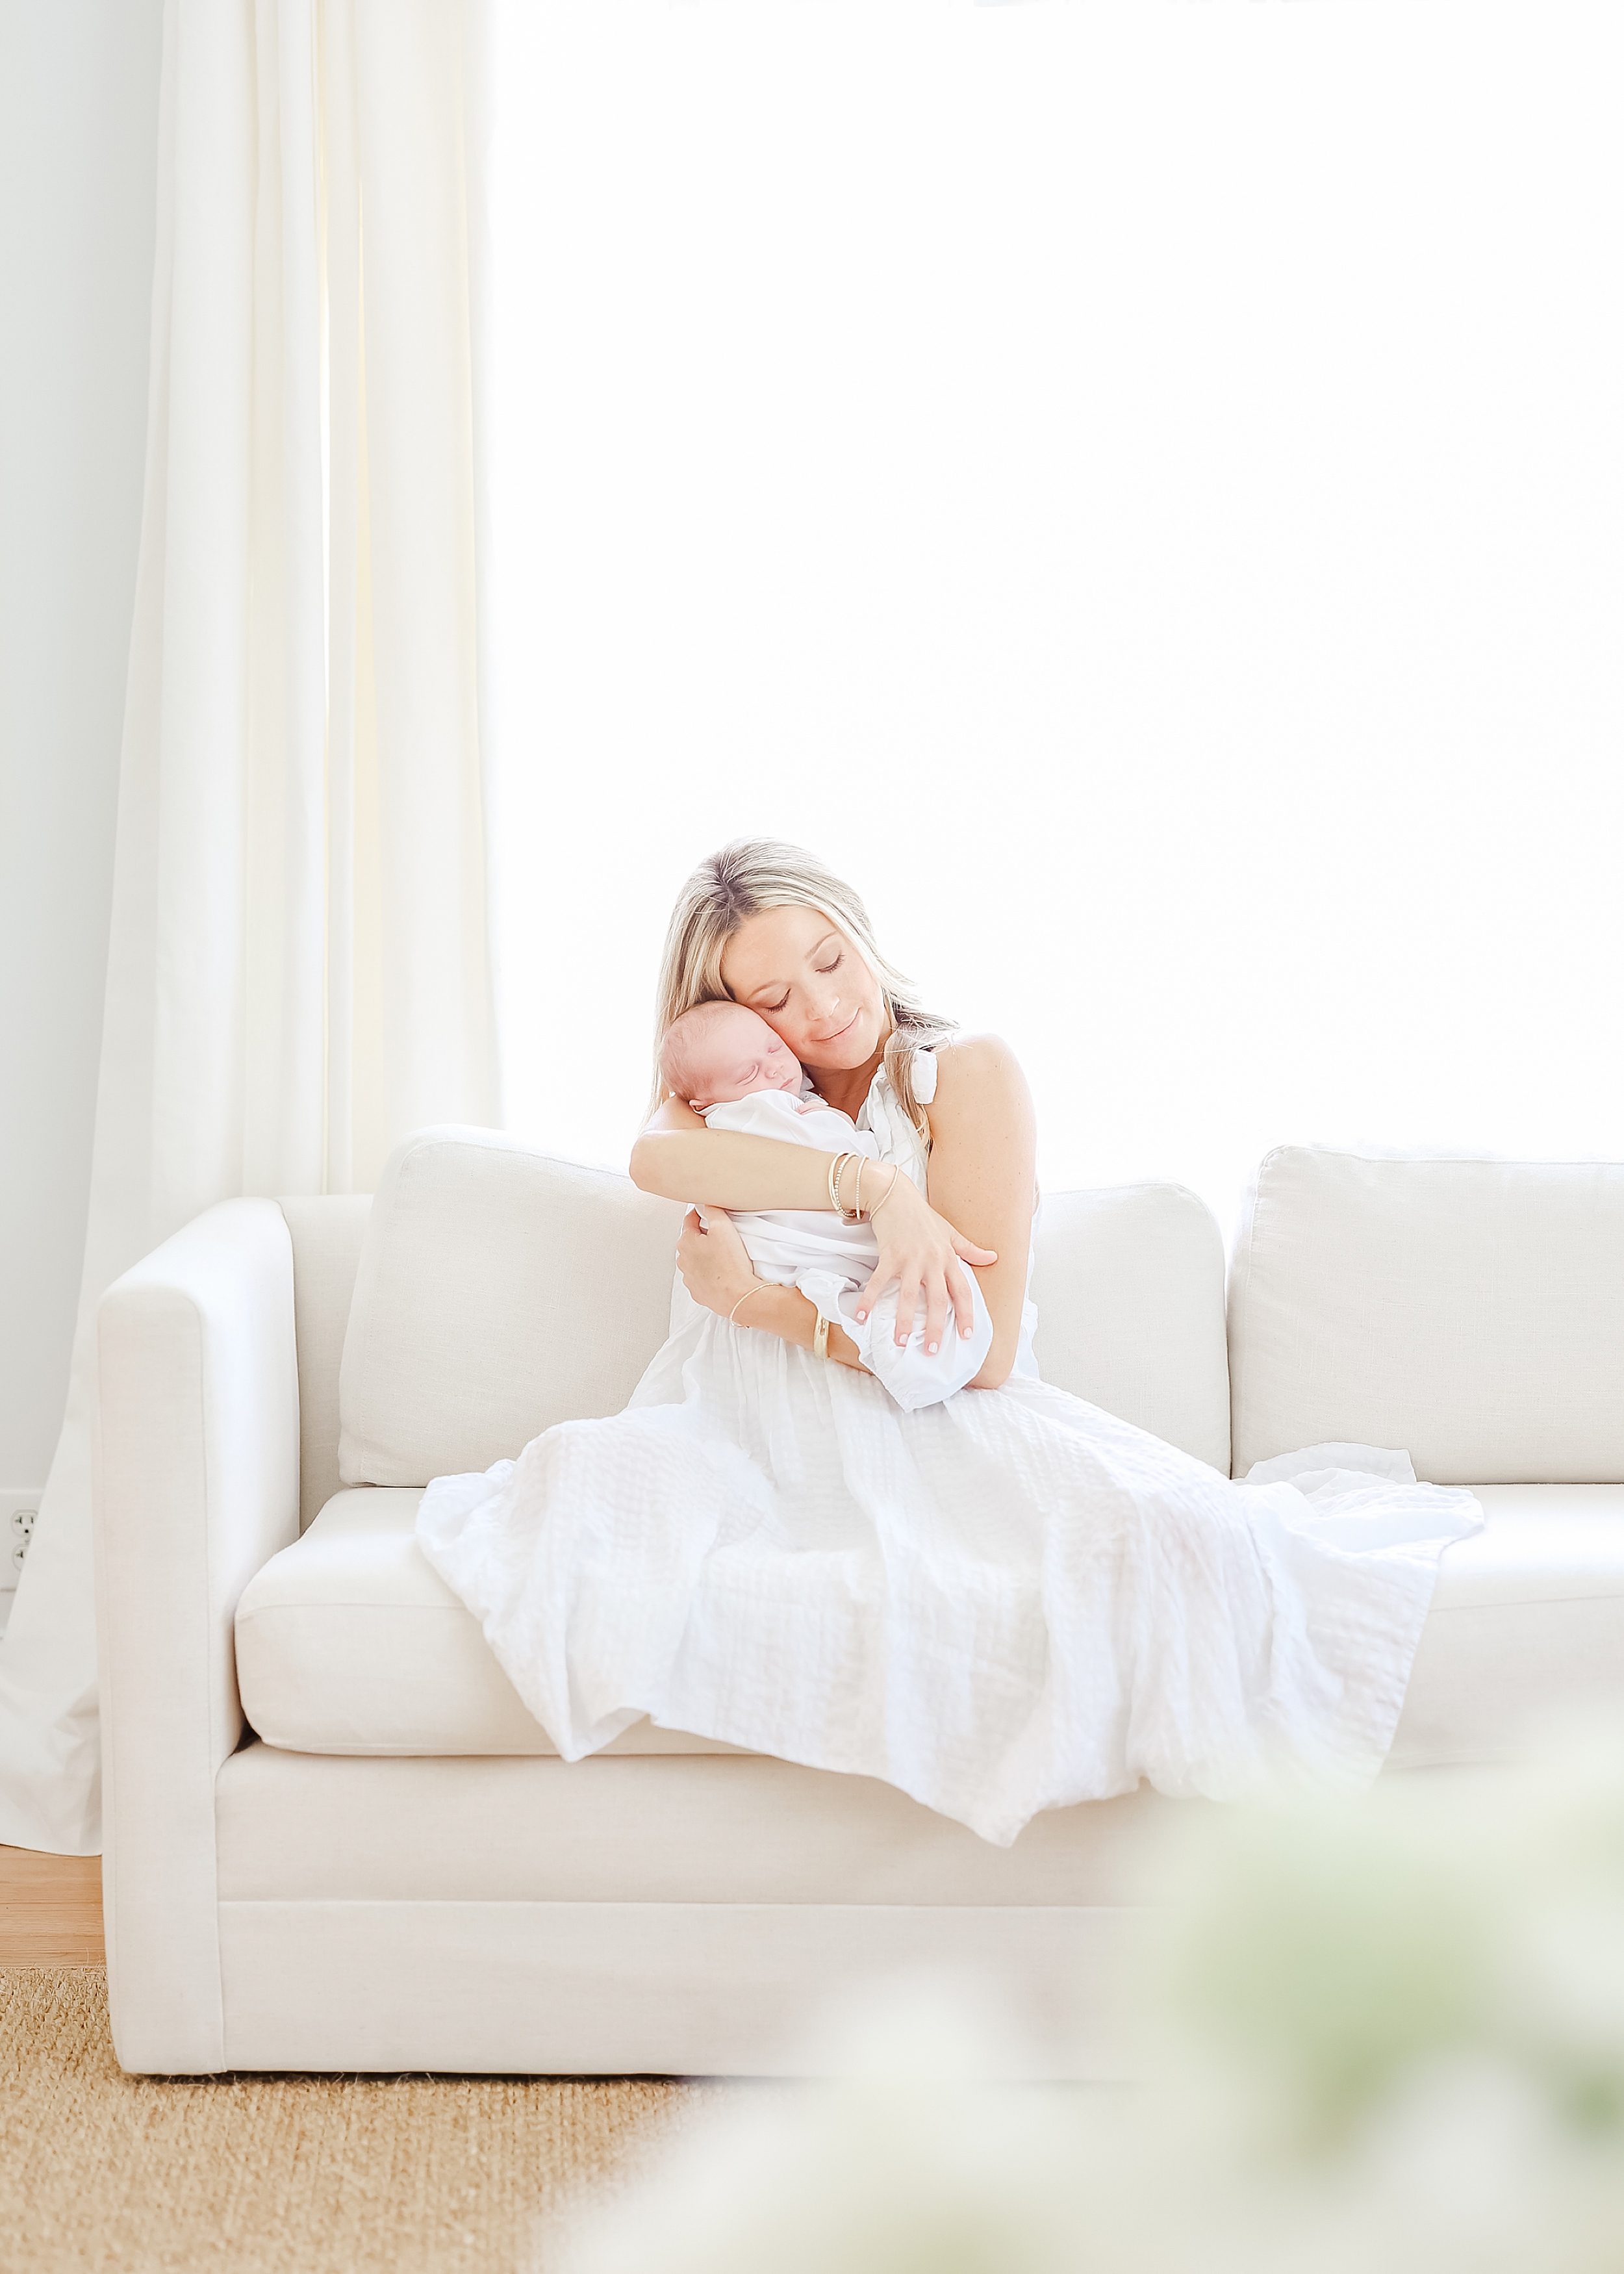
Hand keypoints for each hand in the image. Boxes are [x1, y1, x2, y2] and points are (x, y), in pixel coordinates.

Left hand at [676, 1206, 759, 1318]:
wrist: (738, 1296)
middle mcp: (683, 1261)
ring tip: (725, 1257)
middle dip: (705, 1236)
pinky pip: (702, 1277)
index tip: (711, 1213)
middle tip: (723, 1237)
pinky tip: (723, 1272)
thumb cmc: (730, 1263)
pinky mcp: (698, 1292)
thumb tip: (707, 1204)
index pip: (689, 1220)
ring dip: (707, 1256)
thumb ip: (713, 1210)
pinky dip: (710, 1273)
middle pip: (693, 1241)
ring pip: (697, 1260)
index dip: (702, 1214)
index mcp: (685, 1242)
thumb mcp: (723, 1227)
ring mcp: (689, 1278)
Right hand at [856, 1171, 996, 1354]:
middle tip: (932, 1350)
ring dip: (904, 1320)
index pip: (962, 1291)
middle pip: (937, 1299)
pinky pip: (880, 1282)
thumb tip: (994, 1257)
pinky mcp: (889, 1255)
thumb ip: (969, 1249)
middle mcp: (933, 1261)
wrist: (896, 1195)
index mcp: (949, 1258)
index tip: (966, 1336)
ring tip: (900, 1342)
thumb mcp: (950, 1232)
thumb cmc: (923, 1217)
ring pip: (909, 1295)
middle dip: (936, 1326)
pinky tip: (862, 1316)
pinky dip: (870, 1299)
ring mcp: (910, 1259)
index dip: (966, 1314)